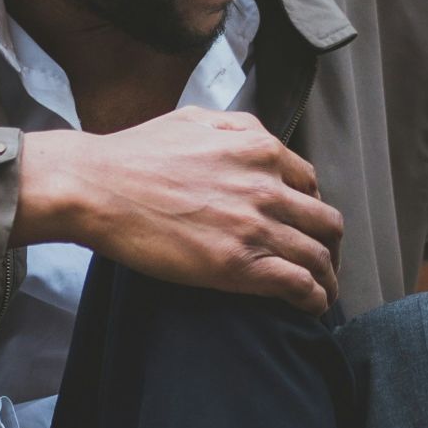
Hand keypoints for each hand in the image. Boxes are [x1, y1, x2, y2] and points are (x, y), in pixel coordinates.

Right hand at [13, 108, 342, 314]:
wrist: (98, 187)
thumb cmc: (134, 155)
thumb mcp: (194, 119)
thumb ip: (234, 127)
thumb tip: (254, 139)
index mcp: (259, 149)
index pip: (310, 184)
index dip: (311, 208)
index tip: (305, 226)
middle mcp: (267, 186)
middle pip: (325, 222)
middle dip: (329, 246)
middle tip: (323, 262)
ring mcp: (256, 226)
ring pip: (318, 256)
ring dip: (328, 277)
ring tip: (324, 292)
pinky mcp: (240, 265)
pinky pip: (299, 285)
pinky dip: (313, 298)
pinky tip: (311, 307)